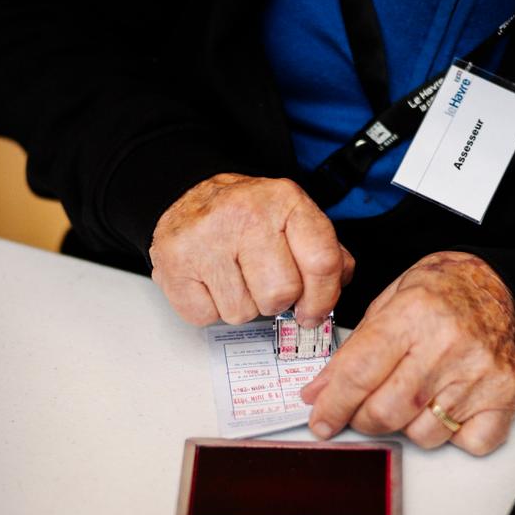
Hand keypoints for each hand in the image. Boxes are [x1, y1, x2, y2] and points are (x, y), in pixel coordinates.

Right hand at [149, 173, 354, 326]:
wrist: (188, 197)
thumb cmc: (245, 215)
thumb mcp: (293, 218)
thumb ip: (324, 251)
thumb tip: (339, 284)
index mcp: (284, 200)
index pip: (323, 263)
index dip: (322, 298)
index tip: (313, 310)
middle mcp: (245, 214)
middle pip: (281, 295)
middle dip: (277, 300)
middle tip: (263, 281)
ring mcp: (206, 239)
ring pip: (243, 312)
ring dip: (243, 304)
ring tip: (234, 276)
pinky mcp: (174, 264)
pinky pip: (207, 317)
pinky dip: (211, 308)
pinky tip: (211, 281)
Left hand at [301, 251, 514, 455]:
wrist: (499, 284)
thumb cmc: (443, 289)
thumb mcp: (387, 301)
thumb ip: (353, 349)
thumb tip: (320, 392)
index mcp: (414, 313)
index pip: (359, 373)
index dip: (333, 404)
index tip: (321, 419)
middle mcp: (448, 345)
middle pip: (386, 411)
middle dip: (362, 419)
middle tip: (359, 409)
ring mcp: (479, 374)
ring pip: (422, 434)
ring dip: (406, 425)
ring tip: (411, 395)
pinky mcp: (505, 396)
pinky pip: (467, 443)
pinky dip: (451, 434)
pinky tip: (445, 406)